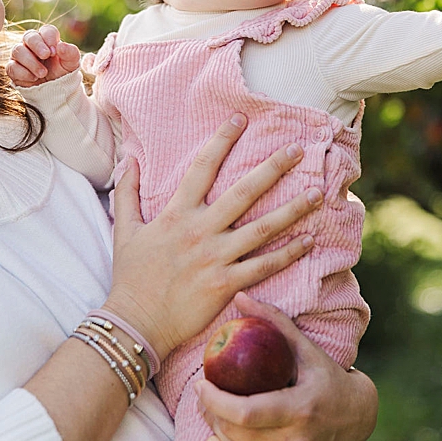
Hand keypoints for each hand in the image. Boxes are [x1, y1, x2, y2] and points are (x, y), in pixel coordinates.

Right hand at [8, 24, 82, 86]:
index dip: (49, 37)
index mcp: (47, 39)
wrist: (54, 90)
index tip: (54, 50)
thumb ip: (71, 53)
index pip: (46, 30)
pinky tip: (33, 78)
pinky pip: (12, 67)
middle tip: (45, 55)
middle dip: (37, 45)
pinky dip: (23, 73)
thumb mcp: (72, 63)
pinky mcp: (13, 69)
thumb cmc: (63, 72)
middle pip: (29, 36)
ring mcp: (21, 55)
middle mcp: (31, 44)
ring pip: (18, 50)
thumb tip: (61, 45)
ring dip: (31, 62)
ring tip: (43, 73)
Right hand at [103, 116, 321, 359]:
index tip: (240, 118)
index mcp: (176, 213)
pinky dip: (289, 253)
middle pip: (243, 191)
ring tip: (317, 193)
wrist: (134, 322)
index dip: (221, 140)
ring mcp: (215, 257)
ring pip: (263, 227)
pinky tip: (309, 240)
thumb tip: (129, 158)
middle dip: (272, 167)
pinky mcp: (226, 283)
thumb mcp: (124, 230)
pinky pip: (265, 265)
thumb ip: (127, 192)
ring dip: (293, 209)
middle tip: (297, 149)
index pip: (202, 167)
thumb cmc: (130, 277)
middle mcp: (200, 230)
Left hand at [200, 293, 379, 440]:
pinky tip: (218, 440)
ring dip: (217, 434)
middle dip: (212, 414)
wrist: (359, 419)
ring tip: (210, 413)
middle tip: (202, 396)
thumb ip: (275, 324)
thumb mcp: (306, 351)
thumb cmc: (330, 378)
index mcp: (302, 409)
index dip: (216, 402)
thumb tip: (241, 297)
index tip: (201, 385)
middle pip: (237, 435)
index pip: (247, 413)